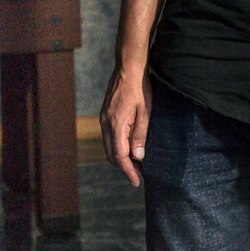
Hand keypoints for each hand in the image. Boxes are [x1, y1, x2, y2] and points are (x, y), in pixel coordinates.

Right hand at [99, 68, 152, 185]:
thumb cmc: (140, 89)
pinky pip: (108, 138)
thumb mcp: (146, 113)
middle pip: (111, 155)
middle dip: (124, 168)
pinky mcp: (105, 115)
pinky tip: (127, 148)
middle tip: (138, 176)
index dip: (128, 171)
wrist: (128, 68)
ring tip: (135, 164)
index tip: (137, 181)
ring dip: (120, 158)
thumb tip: (138, 157)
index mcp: (116, 125)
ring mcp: (103, 119)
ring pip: (108, 147)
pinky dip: (116, 148)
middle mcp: (106, 124)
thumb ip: (140, 135)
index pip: (120, 156)